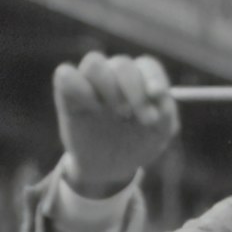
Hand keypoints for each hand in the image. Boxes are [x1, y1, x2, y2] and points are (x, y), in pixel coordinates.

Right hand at [53, 52, 178, 196]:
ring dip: (108, 87)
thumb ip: (166, 114)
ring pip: (94, 62)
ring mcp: (90, 83)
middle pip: (122, 64)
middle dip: (133, 90)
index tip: (157, 95)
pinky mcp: (67, 94)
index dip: (152, 77)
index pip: (147, 65)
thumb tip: (158, 95)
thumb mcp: (159, 135)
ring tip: (116, 114)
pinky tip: (92, 109)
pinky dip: (80, 88)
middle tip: (134, 117)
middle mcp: (115, 76)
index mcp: (140, 80)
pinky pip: (65, 74)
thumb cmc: (136, 145)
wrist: (108, 168)